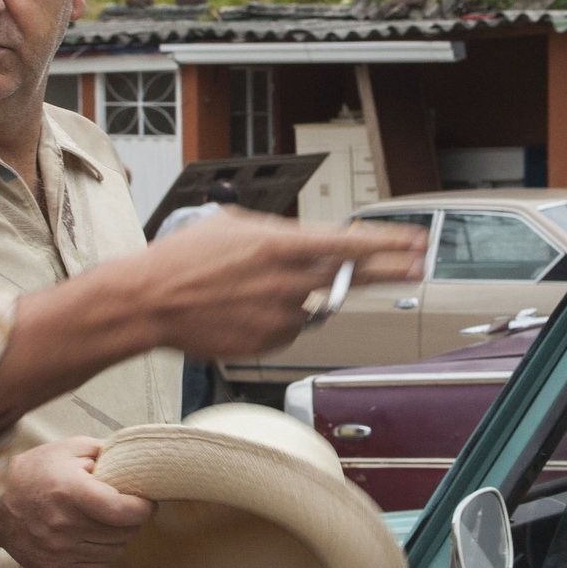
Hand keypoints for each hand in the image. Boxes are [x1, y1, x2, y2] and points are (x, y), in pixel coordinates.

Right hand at [0, 436, 154, 567]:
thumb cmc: (35, 474)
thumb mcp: (66, 449)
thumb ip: (103, 452)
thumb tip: (133, 462)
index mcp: (70, 493)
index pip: (123, 511)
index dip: (143, 508)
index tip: (146, 502)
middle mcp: (64, 526)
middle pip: (123, 533)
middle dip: (131, 521)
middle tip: (125, 509)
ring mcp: (58, 552)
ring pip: (114, 552)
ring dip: (118, 538)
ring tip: (108, 523)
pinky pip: (98, 567)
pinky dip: (102, 554)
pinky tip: (93, 538)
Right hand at [130, 210, 425, 358]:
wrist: (149, 301)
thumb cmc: (183, 258)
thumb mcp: (233, 225)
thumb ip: (277, 232)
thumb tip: (305, 239)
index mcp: (281, 245)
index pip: (351, 245)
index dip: (390, 245)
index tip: (416, 243)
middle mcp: (288, 282)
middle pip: (353, 278)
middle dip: (390, 271)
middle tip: (418, 266)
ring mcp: (280, 315)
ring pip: (314, 305)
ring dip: (302, 296)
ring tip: (255, 288)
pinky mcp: (268, 343)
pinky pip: (289, 329)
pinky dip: (278, 319)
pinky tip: (244, 308)